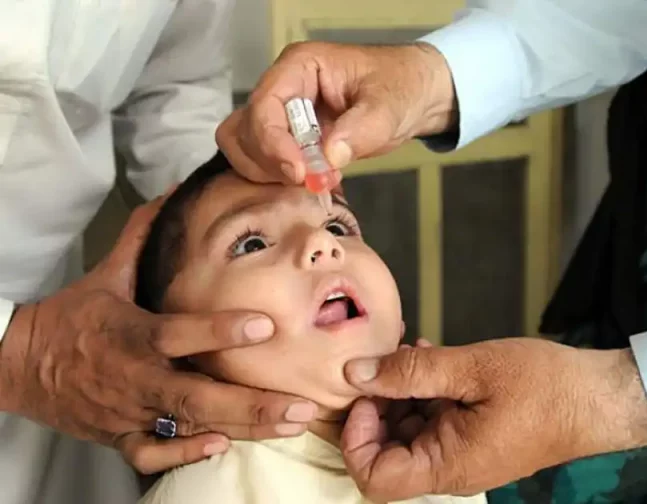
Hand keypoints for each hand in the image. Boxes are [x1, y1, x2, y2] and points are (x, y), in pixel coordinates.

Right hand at [0, 195, 316, 474]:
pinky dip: (184, 455)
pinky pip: (151, 454)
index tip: (266, 326)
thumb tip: (175, 193)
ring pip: (187, 426)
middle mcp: (134, 375)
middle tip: (302, 405)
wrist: (20, 364)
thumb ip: (144, 236)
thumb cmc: (74, 316)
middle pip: (195, 394)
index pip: (180, 332)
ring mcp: (127, 410)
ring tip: (290, 424)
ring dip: (241, 428)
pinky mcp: (119, 435)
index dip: (221, 331)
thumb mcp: (108, 273)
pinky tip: (223, 446)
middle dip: (252, 403)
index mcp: (132, 332)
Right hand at [215, 41, 456, 184]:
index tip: (298, 171)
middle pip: (246, 131)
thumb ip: (361, 129)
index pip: (265, 105)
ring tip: (319, 178)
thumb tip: (329, 156)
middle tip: (309, 177)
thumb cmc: (400, 86)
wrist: (414, 97)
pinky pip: (265, 164)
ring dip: (273, 173)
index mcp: (300, 67)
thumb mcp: (388, 105)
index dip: (273, 143)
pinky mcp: (290, 141)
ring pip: (246, 150)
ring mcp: (283, 116)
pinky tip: (319, 181)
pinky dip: (282, 180)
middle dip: (272, 161)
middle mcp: (283, 89)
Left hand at [340, 338, 646, 501]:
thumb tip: (353, 373)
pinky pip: (433, 419)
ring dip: (401, 391)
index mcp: (447, 466)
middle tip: (386, 360)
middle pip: (386, 451)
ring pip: (407, 431)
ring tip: (411, 350)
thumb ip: (410, 371)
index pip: (373, 477)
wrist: (601, 398)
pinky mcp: (472, 436)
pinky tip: (429, 356)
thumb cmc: (545, 386)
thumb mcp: (473, 368)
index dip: (357, 437)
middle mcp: (450, 469)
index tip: (368, 393)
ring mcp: (462, 453)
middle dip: (378, 405)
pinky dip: (423, 390)